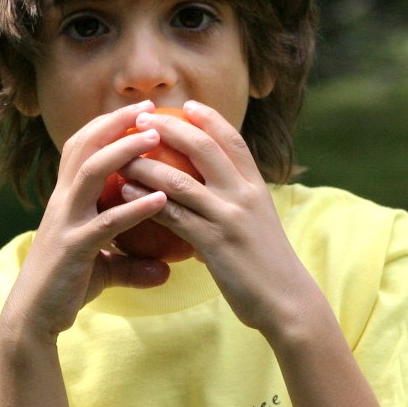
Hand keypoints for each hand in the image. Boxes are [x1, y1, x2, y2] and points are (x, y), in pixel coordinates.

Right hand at [0, 102, 171, 341]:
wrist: (34, 319)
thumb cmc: (67, 289)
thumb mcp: (105, 270)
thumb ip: (134, 264)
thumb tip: (166, 270)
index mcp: (67, 199)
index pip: (82, 147)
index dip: (107, 124)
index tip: (140, 110)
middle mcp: (63, 202)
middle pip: (84, 146)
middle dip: (115, 122)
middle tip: (150, 108)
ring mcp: (66, 222)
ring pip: (91, 173)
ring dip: (124, 152)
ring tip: (155, 138)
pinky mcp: (74, 248)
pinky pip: (107, 222)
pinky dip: (135, 208)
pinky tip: (162, 200)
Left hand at [120, 102, 319, 334]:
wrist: (287, 301)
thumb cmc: (269, 266)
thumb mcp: (259, 225)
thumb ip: (237, 205)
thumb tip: (210, 199)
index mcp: (257, 186)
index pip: (233, 140)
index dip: (209, 118)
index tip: (186, 105)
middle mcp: (244, 194)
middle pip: (202, 147)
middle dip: (169, 128)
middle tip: (141, 119)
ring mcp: (228, 217)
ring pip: (178, 179)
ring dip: (145, 164)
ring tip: (120, 156)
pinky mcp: (213, 243)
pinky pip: (171, 214)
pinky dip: (145, 200)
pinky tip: (125, 192)